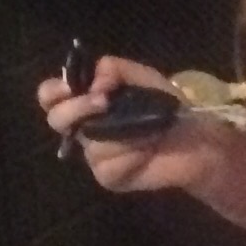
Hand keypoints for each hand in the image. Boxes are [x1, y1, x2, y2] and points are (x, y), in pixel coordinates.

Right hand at [37, 54, 194, 191]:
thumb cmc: (167, 106)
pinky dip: (131, 153)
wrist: (195, 139)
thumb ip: (115, 69)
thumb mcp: (143, 77)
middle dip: (78, 108)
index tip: (69, 87)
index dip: (53, 92)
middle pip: (57, 120)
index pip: (51, 96)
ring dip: (122, 132)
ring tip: (147, 129)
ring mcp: (94, 155)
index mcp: (86, 102)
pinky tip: (147, 150)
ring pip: (90, 144)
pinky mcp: (108, 176)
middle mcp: (84, 128)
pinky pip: (108, 164)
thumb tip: (95, 82)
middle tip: (104, 102)